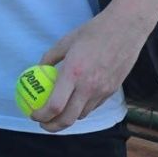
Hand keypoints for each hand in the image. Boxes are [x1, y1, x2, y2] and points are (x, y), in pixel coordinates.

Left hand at [30, 6, 144, 132]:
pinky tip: (75, 103)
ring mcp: (102, 91)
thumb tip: (38, 69)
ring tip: (57, 115)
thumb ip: (50, 57)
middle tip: (43, 124)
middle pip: (68, 119)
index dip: (41, 115)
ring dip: (67, 119)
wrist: (125, 30)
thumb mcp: (65, 42)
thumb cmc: (93, 32)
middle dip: (52, 126)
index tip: (33, 114)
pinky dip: (81, 110)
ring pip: (81, 115)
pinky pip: (93, 107)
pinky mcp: (112, 91)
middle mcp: (88, 86)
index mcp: (73, 73)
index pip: (55, 106)